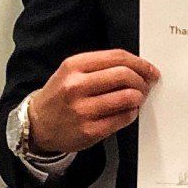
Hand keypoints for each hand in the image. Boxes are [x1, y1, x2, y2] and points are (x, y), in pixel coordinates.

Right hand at [26, 50, 159, 154]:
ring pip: (128, 97)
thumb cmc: (59, 97)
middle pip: (125, 75)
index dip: (140, 62)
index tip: (149, 69)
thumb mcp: (70, 72)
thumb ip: (100, 66)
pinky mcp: (91, 130)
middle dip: (142, 80)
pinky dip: (132, 112)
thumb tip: (136, 67)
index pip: (117, 57)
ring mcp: (83, 109)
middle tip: (146, 84)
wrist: (38, 125)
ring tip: (137, 98)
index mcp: (73, 66)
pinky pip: (124, 117)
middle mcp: (76, 86)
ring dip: (139, 97)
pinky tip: (127, 110)